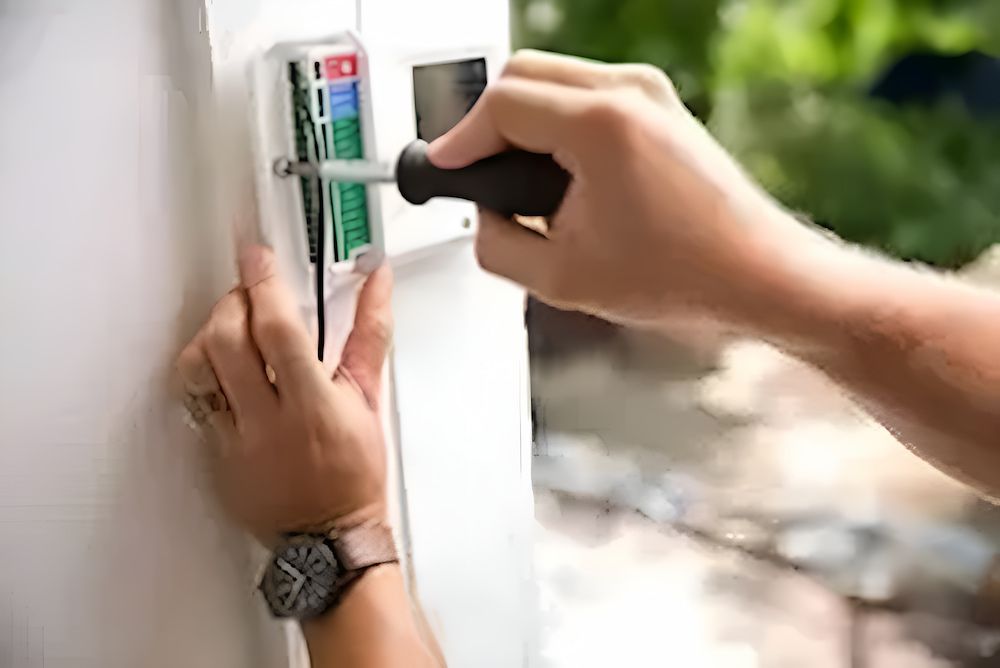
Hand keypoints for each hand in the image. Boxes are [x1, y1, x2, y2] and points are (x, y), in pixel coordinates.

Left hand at [176, 245, 392, 540]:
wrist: (329, 535)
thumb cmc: (354, 474)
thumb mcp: (370, 399)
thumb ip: (369, 334)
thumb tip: (378, 285)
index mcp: (313, 406)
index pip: (277, 331)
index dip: (263, 285)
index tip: (258, 260)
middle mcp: (268, 422)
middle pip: (227, 341)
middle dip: (233, 302)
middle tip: (249, 293)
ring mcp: (235, 441)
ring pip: (197, 370)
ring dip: (210, 335)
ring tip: (233, 329)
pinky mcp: (214, 455)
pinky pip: (193, 403)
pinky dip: (203, 372)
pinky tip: (222, 367)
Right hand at [429, 50, 798, 330]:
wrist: (757, 274)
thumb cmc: (685, 275)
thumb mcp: (561, 279)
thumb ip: (497, 245)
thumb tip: (484, 220)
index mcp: (600, 124)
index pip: (500, 105)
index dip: (460, 141)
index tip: (446, 169)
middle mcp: (629, 92)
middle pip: (522, 74)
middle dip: (486, 123)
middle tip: (473, 170)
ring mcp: (650, 93)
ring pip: (553, 77)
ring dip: (522, 119)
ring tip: (515, 180)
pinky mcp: (660, 106)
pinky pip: (586, 92)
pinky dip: (556, 121)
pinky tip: (554, 172)